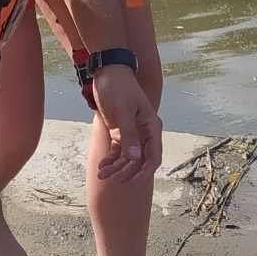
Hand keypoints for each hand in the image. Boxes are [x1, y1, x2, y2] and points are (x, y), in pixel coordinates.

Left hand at [91, 64, 162, 186]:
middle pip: (140, 161)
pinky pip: (118, 151)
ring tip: (102, 175)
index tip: (132, 183)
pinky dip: (111, 160)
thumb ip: (129, 135)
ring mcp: (133, 133)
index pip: (153, 157)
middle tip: (111, 180)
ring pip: (128, 158)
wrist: (106, 72)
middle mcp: (145, 133)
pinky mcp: (120, 132)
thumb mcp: (122, 111)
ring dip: (117, 168)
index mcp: (151, 127)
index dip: (145, 172)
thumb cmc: (117, 88)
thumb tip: (136, 158)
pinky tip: (103, 166)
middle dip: (127, 172)